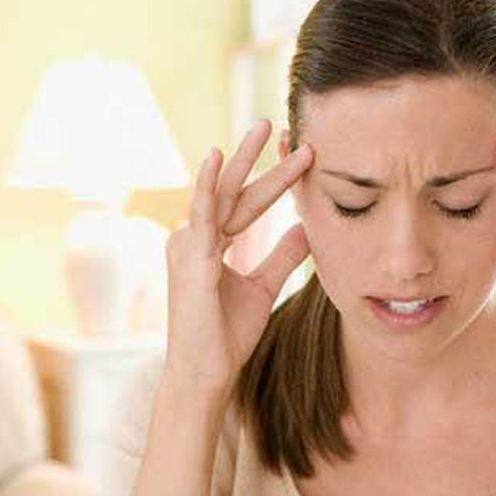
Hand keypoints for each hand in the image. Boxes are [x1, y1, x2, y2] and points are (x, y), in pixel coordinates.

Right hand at [164, 119, 312, 397]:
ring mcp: (189, 244)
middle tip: (278, 124)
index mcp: (212, 243)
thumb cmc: (227, 333)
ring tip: (262, 126)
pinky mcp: (190, 256)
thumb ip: (282, 255)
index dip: (275, 180)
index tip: (302, 155)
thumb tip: (307, 228)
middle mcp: (196, 237)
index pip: (249, 203)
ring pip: (224, 194)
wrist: (208, 372)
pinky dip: (209, 184)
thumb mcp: (264, 286)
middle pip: (236, 191)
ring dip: (244, 159)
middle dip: (258, 158)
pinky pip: (202, 214)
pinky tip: (216, 156)